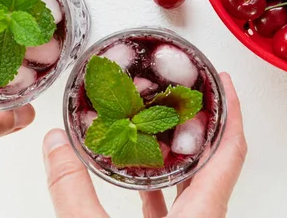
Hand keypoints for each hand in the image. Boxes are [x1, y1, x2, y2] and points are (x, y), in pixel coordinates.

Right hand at [42, 73, 245, 217]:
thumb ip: (73, 191)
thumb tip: (55, 144)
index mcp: (202, 215)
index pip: (231, 151)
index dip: (232, 112)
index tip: (224, 81)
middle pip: (218, 161)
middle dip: (205, 123)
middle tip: (187, 93)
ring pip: (197, 183)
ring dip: (183, 153)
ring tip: (161, 123)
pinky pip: (178, 204)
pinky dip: (163, 183)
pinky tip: (140, 175)